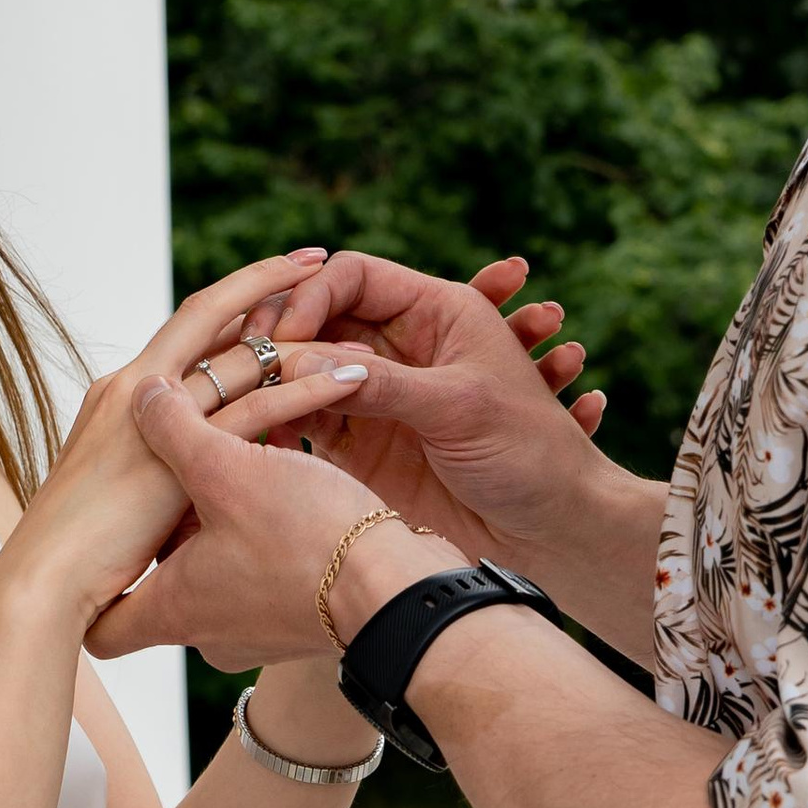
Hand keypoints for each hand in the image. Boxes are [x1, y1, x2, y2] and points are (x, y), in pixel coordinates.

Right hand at [7, 252, 355, 619]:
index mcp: (120, 394)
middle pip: (211, 315)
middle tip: (319, 262)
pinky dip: (310, 388)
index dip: (230, 301)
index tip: (272, 282)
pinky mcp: (179, 450)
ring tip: (361, 337)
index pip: (184, 329)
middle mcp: (133, 386)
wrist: (43, 583)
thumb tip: (183, 480)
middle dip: (267, 283)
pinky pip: (260, 405)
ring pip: (244, 357)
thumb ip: (155, 471)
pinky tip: (355, 382)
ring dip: (306, 341)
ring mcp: (155, 412)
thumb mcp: (121, 496)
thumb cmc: (76, 554)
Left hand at [85, 385, 431, 669]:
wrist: (401, 592)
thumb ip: (175, 428)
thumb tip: (143, 395)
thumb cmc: (310, 539)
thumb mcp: (227, 468)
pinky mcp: (299, 621)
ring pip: (215, 573)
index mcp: (173, 609)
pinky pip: (261, 575)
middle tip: (182, 477)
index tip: (103, 547)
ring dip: (222, 524)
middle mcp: (207, 633)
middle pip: (162, 585)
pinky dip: (262, 535)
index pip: (101, 629)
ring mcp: (255, 634)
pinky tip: (283, 487)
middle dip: (170, 528)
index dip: (94, 590)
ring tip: (241, 469)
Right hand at [251, 248, 616, 572]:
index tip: (289, 336)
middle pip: (320, 320)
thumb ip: (383, 385)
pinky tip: (273, 438)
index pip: (354, 277)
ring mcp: (379, 394)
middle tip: (255, 367)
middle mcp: (401, 345)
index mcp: (437, 311)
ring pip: (308, 370)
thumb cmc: (529, 454)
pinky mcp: (364, 442)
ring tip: (259, 405)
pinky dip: (286, 422)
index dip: (312, 297)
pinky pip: (310, 418)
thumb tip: (301, 363)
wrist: (552, 530)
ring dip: (280, 381)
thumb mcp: (459, 408)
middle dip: (286, 337)